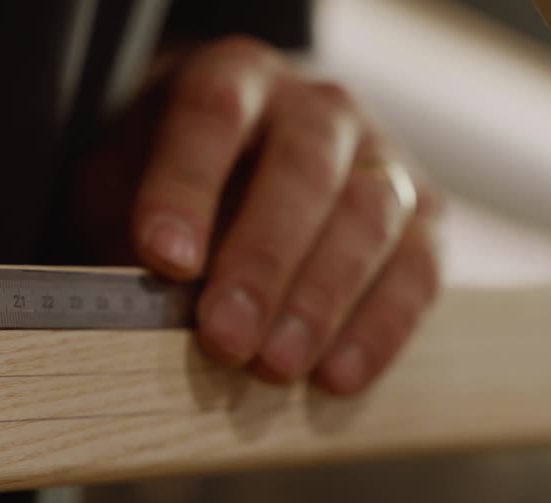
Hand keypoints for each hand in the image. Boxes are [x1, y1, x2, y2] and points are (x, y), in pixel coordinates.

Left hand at [76, 36, 440, 394]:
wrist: (246, 173)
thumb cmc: (178, 190)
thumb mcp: (126, 191)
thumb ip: (130, 235)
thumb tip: (145, 312)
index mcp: (236, 78)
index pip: (212, 113)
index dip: (186, 186)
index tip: (164, 261)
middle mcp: (317, 107)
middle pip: (301, 171)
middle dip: (262, 261)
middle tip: (225, 337)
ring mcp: (382, 156)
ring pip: (369, 218)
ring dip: (320, 301)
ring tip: (275, 366)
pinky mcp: (424, 215)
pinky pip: (416, 271)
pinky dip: (379, 329)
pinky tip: (336, 376)